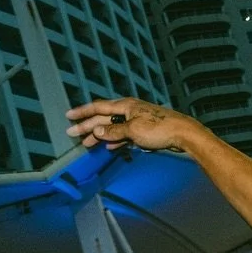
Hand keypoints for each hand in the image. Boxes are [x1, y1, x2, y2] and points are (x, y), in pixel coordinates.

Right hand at [64, 98, 193, 153]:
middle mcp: (129, 110)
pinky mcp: (143, 131)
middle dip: (87, 126)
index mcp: (125, 106)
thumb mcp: (133, 130)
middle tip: (72, 133)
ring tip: (87, 143)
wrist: (182, 134)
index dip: (82, 112)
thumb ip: (113, 132)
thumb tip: (96, 131)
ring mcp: (136, 120)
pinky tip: (109, 146)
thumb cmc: (159, 129)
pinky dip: (115, 140)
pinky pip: (124, 135)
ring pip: (113, 127)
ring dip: (100, 135)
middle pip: (103, 118)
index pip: (98, 107)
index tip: (69, 116)